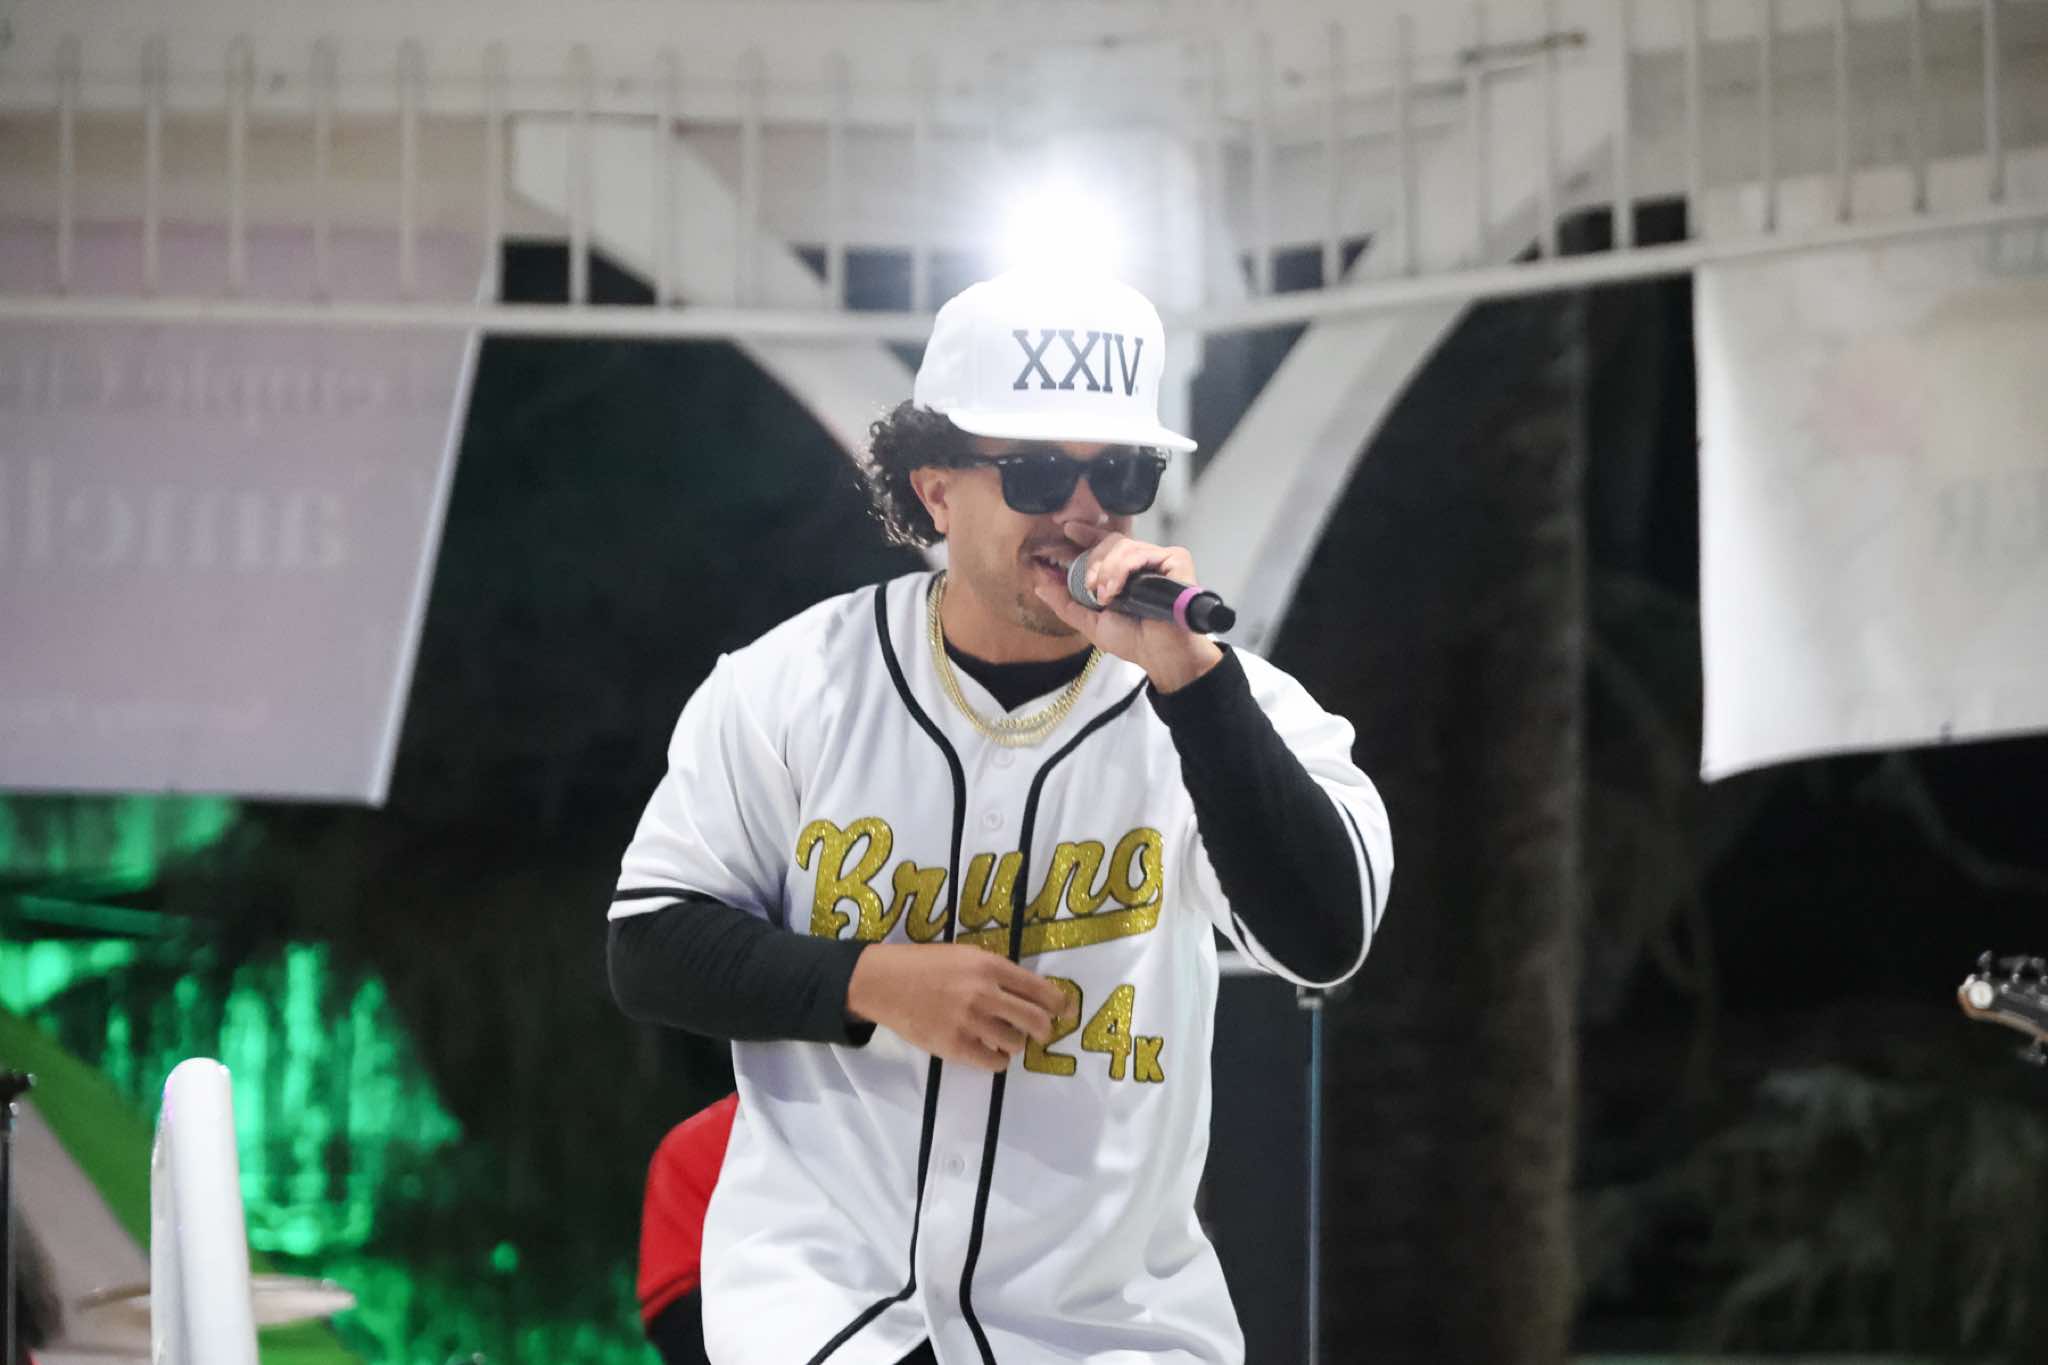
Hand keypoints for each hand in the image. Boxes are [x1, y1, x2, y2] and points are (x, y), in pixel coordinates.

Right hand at [846, 943, 1072, 1072]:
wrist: (884, 982)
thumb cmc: (925, 965)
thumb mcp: (965, 954)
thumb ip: (996, 971)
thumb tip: (1031, 993)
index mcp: (989, 966)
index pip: (1039, 989)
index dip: (1059, 1004)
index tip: (1065, 1011)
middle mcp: (984, 993)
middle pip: (1036, 1020)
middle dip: (1044, 1029)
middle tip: (1040, 1032)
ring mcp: (970, 1021)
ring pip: (1016, 1044)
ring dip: (1015, 1043)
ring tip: (1003, 1037)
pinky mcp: (954, 1046)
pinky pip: (994, 1062)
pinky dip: (998, 1059)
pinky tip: (991, 1051)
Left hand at [1033, 522, 1223, 692]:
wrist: (1158, 654)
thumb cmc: (1132, 640)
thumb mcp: (1090, 622)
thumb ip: (1065, 603)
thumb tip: (1039, 586)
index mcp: (1124, 572)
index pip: (1105, 543)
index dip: (1087, 533)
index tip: (1067, 529)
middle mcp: (1143, 562)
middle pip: (1112, 540)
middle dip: (1093, 560)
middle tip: (1089, 585)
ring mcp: (1160, 560)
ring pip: (1124, 545)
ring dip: (1106, 570)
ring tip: (1104, 595)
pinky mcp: (1175, 560)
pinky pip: (1143, 552)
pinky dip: (1123, 569)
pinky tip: (1117, 590)